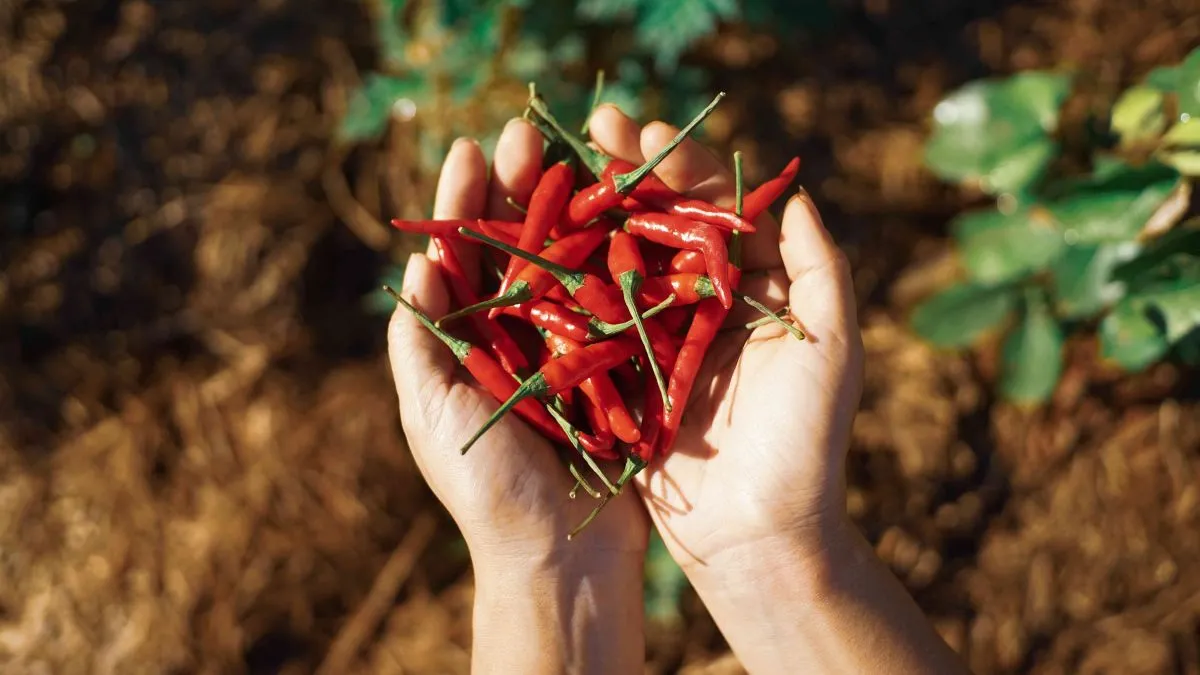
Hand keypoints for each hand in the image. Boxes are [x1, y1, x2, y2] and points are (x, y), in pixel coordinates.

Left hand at [388, 121, 649, 562]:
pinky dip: (621, 255)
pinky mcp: (620, 364)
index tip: (470, 152)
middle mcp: (518, 335)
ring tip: (575, 154)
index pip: (461, 258)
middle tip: (525, 136)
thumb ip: (420, 344)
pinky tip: (628, 211)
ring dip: (571, 206)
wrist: (564, 557)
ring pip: (569, 261)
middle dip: (518, 189)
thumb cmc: (488, 492)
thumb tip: (417, 264)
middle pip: (517, 246)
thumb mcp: (433, 416)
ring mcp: (571, 346)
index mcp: (467, 343)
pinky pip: (617, 300)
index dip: (463, 203)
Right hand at [585, 105, 864, 569]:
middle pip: (660, 223)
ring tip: (552, 169)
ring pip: (619, 261)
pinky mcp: (620, 376)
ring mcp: (657, 338)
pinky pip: (589, 320)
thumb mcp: (831, 349)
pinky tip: (534, 244)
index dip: (680, 165)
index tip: (644, 128)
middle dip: (627, 172)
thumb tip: (796, 191)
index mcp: (751, 290)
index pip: (714, 209)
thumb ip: (820, 269)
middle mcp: (701, 305)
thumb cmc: (805, 443)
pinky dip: (564, 282)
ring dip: (588, 214)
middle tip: (591, 126)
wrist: (758, 535)